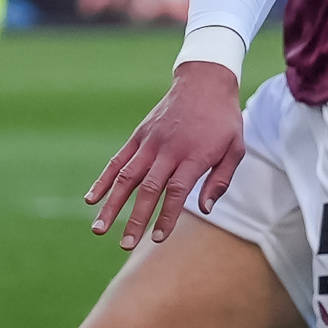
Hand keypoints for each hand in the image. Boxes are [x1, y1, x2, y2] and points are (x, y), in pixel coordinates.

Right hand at [86, 61, 245, 248]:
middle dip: (135, 219)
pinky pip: (118, 160)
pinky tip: (91, 199)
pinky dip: (104, 180)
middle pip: (148, 189)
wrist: (204, 82)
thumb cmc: (223, 120)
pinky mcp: (139, 135)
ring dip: (111, 204)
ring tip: (98, 229)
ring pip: (127, 177)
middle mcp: (168, 150)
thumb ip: (220, 180)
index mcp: (193, 156)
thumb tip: (205, 209)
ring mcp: (150, 142)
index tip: (158, 238)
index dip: (166, 216)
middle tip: (125, 245)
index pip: (176, 192)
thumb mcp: (235, 148)